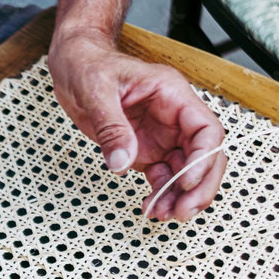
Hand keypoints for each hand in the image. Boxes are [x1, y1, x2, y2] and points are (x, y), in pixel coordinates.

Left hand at [48, 28, 226, 220]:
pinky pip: (163, 177)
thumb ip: (111, 127)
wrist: (72, 64)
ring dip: (180, 197)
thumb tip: (121, 162)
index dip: (203, 159)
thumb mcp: (96, 89)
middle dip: (199, 186)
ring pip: (187, 172)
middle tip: (183, 212)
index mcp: (172, 94)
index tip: (185, 182)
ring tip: (163, 214)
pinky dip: (161, 195)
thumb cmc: (88, 64)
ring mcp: (162, 136)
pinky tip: (151, 207)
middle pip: (205, 156)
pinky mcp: (146, 150)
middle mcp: (174, 117)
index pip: (206, 130)